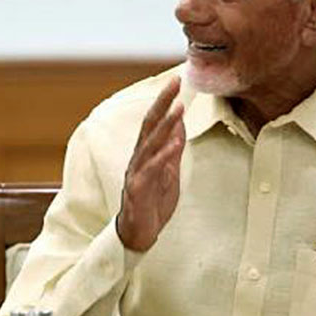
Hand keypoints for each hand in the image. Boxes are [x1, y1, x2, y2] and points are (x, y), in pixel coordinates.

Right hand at [116, 75, 185, 252]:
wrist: (139, 234)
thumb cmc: (152, 203)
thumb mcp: (169, 172)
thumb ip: (172, 150)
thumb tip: (179, 125)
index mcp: (145, 153)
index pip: (154, 121)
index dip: (164, 100)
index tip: (177, 81)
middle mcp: (138, 158)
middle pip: (149, 125)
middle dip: (162, 102)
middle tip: (175, 83)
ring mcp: (136, 173)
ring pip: (149, 144)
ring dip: (164, 126)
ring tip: (178, 109)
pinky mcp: (138, 190)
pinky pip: (151, 170)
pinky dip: (163, 156)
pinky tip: (175, 144)